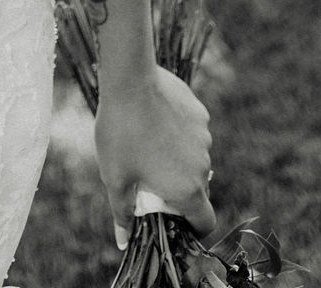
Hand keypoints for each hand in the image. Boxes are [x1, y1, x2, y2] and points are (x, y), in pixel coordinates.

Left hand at [94, 65, 213, 246]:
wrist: (130, 81)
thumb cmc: (120, 133)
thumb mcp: (115, 177)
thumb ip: (122, 212)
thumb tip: (123, 240)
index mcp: (187, 189)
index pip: (206, 222)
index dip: (193, 229)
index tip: (175, 222)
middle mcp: (202, 165)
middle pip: (198, 190)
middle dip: (179, 191)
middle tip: (151, 182)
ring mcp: (204, 137)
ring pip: (194, 159)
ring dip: (178, 160)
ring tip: (147, 146)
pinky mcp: (199, 113)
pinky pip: (193, 132)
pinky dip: (179, 134)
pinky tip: (154, 121)